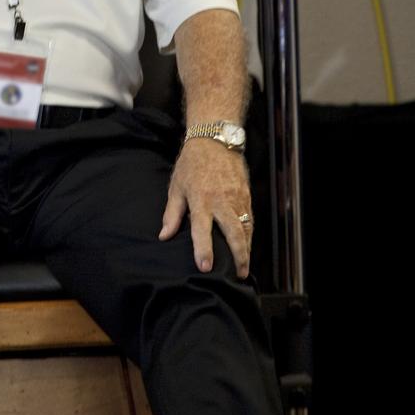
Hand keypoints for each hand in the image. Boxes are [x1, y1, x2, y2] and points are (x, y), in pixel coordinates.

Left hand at [158, 139, 252, 278]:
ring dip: (247, 249)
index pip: (201, 229)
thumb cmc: (192, 164)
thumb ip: (172, 213)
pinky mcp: (246, 194)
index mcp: (200, 199)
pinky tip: (247, 245)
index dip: (203, 249)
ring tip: (244, 266)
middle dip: (238, 256)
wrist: (215, 140)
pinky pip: (250, 218)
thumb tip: (164, 235)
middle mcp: (221, 200)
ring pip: (246, 228)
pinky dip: (250, 234)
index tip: (205, 268)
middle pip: (233, 232)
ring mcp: (236, 197)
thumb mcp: (177, 186)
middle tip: (239, 274)